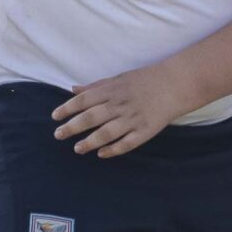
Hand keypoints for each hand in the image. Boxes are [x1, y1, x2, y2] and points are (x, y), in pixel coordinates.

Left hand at [51, 64, 191, 155]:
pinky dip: (113, 150)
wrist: (176, 84)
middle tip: (58, 135)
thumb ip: (95, 87)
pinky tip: (102, 154)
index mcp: (112, 90)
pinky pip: (127, 143)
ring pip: (107, 133)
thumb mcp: (118, 78)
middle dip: (72, 127)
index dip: (67, 108)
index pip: (84, 100)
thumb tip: (73, 90)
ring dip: (90, 141)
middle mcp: (120, 105)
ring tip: (77, 148)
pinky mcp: (146, 130)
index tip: (55, 116)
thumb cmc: (145, 80)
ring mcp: (133, 118)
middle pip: (91, 118)